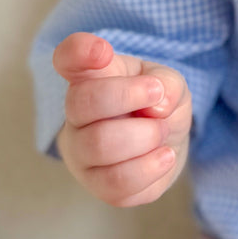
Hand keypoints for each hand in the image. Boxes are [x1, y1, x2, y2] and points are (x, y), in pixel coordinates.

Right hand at [53, 32, 192, 206]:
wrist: (165, 143)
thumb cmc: (157, 103)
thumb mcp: (168, 82)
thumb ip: (167, 82)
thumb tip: (158, 103)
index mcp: (89, 78)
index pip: (68, 58)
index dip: (79, 52)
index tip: (102, 51)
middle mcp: (76, 116)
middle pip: (82, 102)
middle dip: (130, 99)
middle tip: (158, 104)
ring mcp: (81, 155)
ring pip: (99, 145)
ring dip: (144, 137)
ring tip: (163, 133)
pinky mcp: (99, 187)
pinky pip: (117, 183)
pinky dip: (150, 168)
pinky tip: (164, 156)